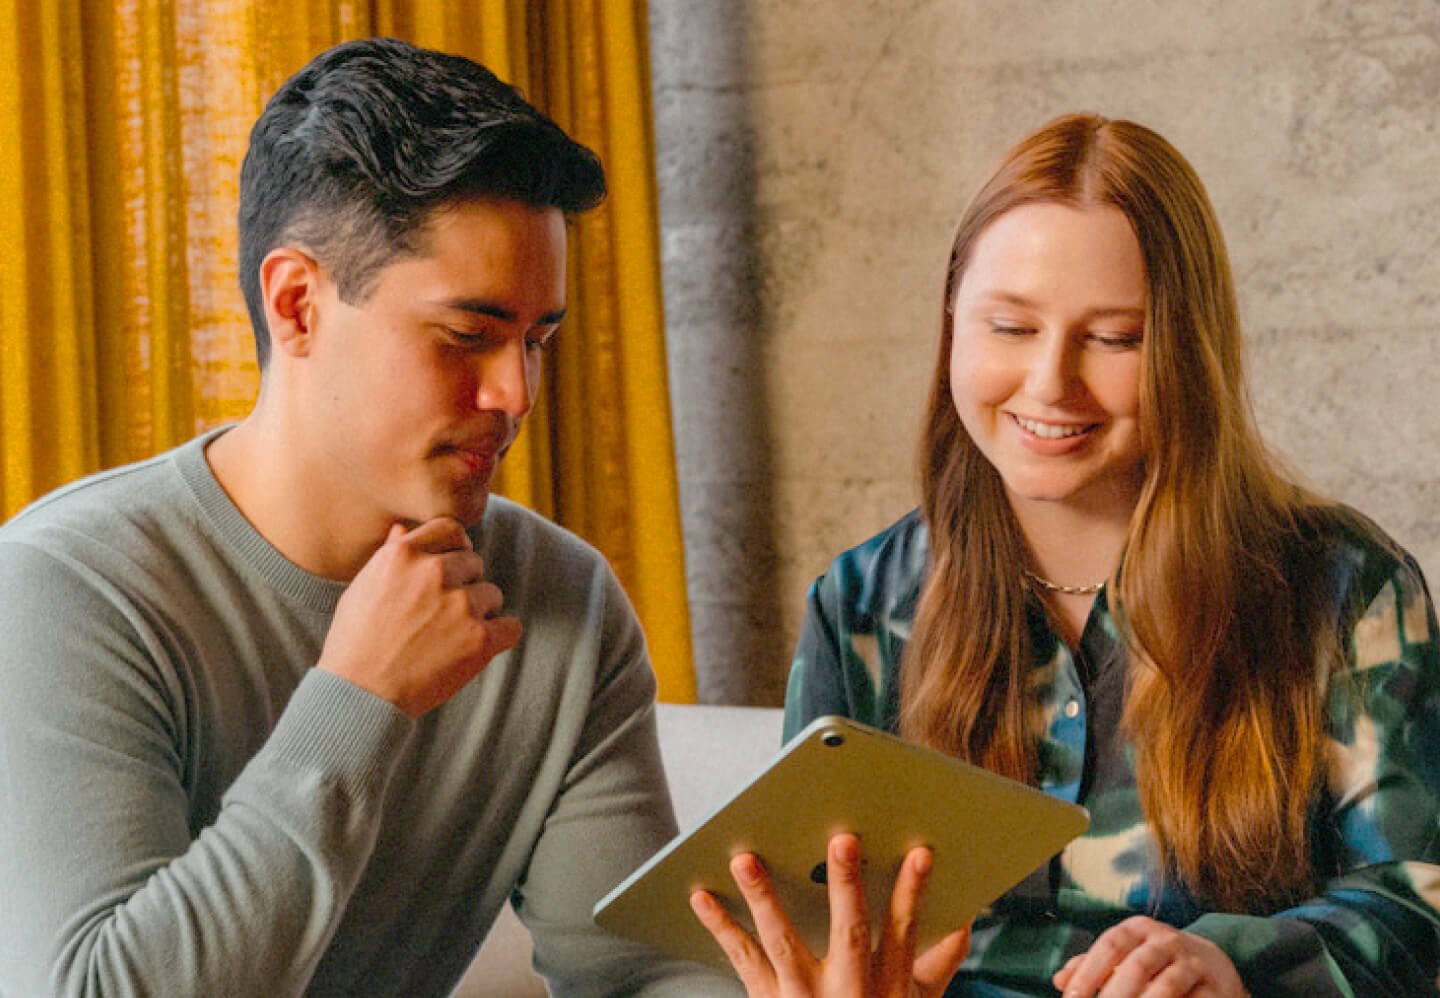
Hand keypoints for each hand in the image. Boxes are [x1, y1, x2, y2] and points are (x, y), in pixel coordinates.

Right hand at [317, 518, 521, 715]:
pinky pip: (511, 627)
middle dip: (465, 585)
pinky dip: (500, 637)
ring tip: (449, 638)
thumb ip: (390, 557)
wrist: (359, 695)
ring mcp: (460, 605)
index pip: (451, 530)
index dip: (456, 548)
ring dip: (480, 613)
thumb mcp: (362, 589)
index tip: (453, 568)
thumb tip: (403, 530)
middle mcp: (434, 573)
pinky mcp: (480, 639)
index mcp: (404, 555)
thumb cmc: (355, 643)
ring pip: (493, 595)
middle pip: (475, 563)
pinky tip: (477, 649)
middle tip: (443, 616)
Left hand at [689, 832, 970, 996]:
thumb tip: (964, 919)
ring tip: (746, 858)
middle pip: (848, 932)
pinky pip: (741, 959)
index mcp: (887, 984)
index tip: (920, 853)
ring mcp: (802, 997)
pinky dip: (719, 926)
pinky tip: (700, 894)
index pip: (904, 931)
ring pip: (782, 943)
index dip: (913, 892)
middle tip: (843, 840)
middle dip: (847, 886)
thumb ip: (938, 964)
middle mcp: (847, 990)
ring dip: (763, 898)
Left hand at [1053, 916, 1246, 996]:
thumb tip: (1060, 980)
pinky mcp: (1217, 988)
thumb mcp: (1125, 953)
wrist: (1213, 965)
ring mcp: (1194, 963)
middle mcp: (1167, 941)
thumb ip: (1091, 965)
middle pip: (1137, 966)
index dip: (1088, 972)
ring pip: (1167, 986)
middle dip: (1114, 995)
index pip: (1110, 946)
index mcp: (1139, 929)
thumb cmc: (1155, 961)